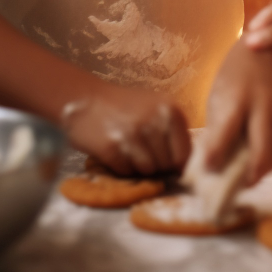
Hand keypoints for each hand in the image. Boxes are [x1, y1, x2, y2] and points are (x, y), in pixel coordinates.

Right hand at [61, 82, 190, 176]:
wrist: (86, 100)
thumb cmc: (125, 107)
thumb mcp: (156, 108)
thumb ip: (173, 132)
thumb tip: (184, 167)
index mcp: (171, 110)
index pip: (185, 154)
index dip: (176, 163)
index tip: (166, 162)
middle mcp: (155, 121)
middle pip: (166, 165)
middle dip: (155, 164)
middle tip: (140, 149)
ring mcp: (133, 134)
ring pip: (148, 171)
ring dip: (138, 166)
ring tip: (127, 148)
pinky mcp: (112, 148)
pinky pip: (126, 171)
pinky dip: (121, 167)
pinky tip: (114, 151)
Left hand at [200, 39, 271, 185]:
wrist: (258, 54)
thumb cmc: (231, 79)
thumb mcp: (217, 99)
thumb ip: (217, 129)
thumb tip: (211, 162)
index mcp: (236, 99)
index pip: (225, 132)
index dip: (215, 154)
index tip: (207, 169)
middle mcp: (261, 105)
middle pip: (262, 146)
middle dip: (253, 171)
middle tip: (242, 185)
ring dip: (267, 168)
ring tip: (253, 179)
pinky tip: (263, 165)